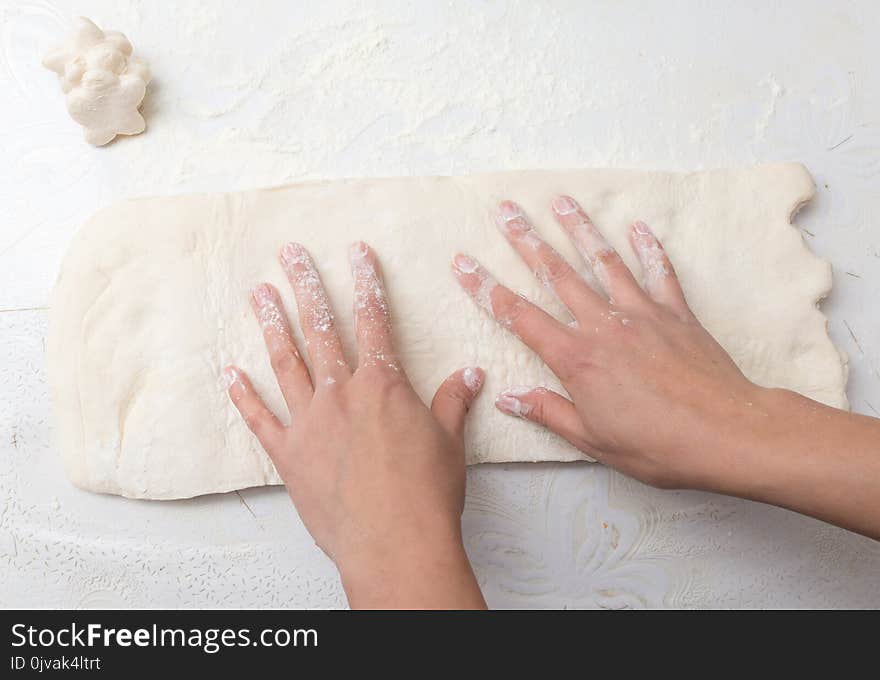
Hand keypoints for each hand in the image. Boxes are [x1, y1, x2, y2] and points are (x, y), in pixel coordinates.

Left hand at [225, 241, 486, 608]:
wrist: (394, 542)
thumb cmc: (426, 493)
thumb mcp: (449, 442)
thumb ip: (454, 402)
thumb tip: (472, 374)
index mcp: (383, 385)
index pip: (373, 320)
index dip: (366, 283)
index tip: (355, 253)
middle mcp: (342, 394)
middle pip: (321, 330)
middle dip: (306, 287)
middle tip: (290, 255)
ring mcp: (310, 423)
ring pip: (286, 363)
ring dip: (272, 326)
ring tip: (260, 294)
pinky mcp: (289, 456)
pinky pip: (260, 420)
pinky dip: (244, 397)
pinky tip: (230, 374)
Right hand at [452, 197, 769, 491]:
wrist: (726, 433)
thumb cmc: (657, 445)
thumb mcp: (593, 440)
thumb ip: (549, 412)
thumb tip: (509, 398)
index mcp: (576, 358)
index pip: (519, 316)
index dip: (486, 288)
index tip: (463, 264)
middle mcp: (604, 326)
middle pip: (557, 274)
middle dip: (526, 240)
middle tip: (505, 210)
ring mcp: (642, 314)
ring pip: (604, 262)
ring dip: (580, 229)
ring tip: (561, 202)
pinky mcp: (677, 314)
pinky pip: (660, 273)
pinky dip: (649, 249)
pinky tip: (639, 227)